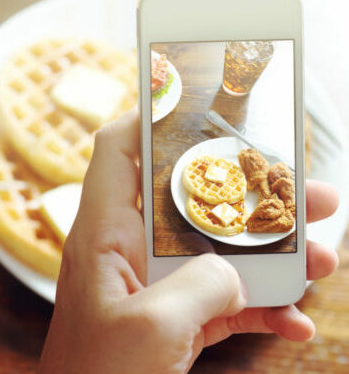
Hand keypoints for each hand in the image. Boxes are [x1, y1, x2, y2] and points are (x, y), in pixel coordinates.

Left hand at [40, 112, 338, 373]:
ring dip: (274, 255)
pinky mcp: (170, 325)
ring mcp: (150, 288)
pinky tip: (299, 323)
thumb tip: (235, 270)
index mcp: (104, 234)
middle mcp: (126, 251)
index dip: (154, 117)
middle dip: (255, 196)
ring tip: (324, 258)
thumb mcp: (152, 329)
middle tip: (315, 193)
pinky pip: (223, 303)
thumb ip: (201, 286)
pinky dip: (262, 309)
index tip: (206, 101)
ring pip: (218, 252)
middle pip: (192, 200)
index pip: (119, 150)